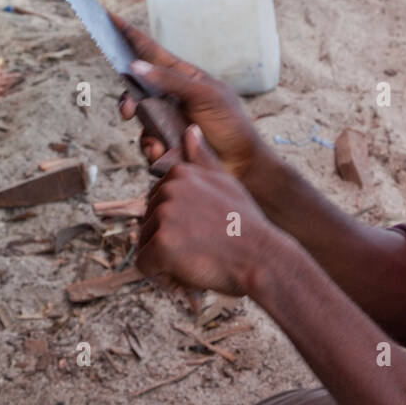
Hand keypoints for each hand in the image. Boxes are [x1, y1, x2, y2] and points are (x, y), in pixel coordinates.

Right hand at [111, 13, 268, 181]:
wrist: (241, 165)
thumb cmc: (230, 124)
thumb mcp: (205, 95)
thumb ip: (170, 80)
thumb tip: (135, 66)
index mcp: (182, 76)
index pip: (149, 51)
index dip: (129, 34)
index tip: (108, 15)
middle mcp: (170, 96)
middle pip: (135, 89)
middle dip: (128, 101)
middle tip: (128, 112)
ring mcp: (166, 120)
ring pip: (139, 121)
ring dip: (147, 134)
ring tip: (161, 145)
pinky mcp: (165, 144)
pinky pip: (146, 145)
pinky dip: (153, 151)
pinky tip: (167, 155)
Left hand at [136, 125, 280, 296]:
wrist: (262, 257)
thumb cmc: (246, 224)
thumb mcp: (226, 183)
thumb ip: (202, 158)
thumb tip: (190, 129)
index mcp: (180, 174)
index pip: (157, 205)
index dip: (176, 224)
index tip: (201, 231)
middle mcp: (168, 189)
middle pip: (148, 224)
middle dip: (167, 241)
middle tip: (201, 248)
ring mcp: (164, 215)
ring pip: (145, 244)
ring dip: (163, 258)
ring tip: (196, 259)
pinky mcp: (161, 243)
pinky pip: (144, 265)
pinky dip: (160, 275)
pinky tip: (186, 271)